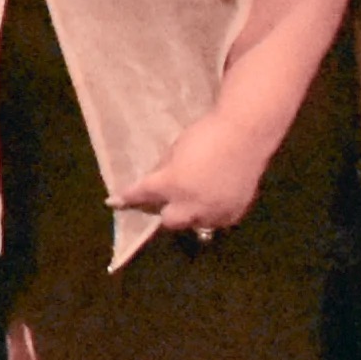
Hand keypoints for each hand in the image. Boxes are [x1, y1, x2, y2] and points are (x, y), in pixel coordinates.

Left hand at [119, 111, 272, 241]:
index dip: (126, 199)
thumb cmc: (206, 135)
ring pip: (194, 224)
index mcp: (172, 184)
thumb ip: (164, 169)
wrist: (246, 135)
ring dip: (190, 215)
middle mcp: (191, 204)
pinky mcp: (234, 213)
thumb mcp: (176, 149)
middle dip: (164, 212)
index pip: (141, 195)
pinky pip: (217, 221)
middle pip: (168, 221)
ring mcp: (215, 212)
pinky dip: (211, 214)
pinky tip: (213, 201)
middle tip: (167, 201)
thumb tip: (156, 182)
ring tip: (194, 200)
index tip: (114, 203)